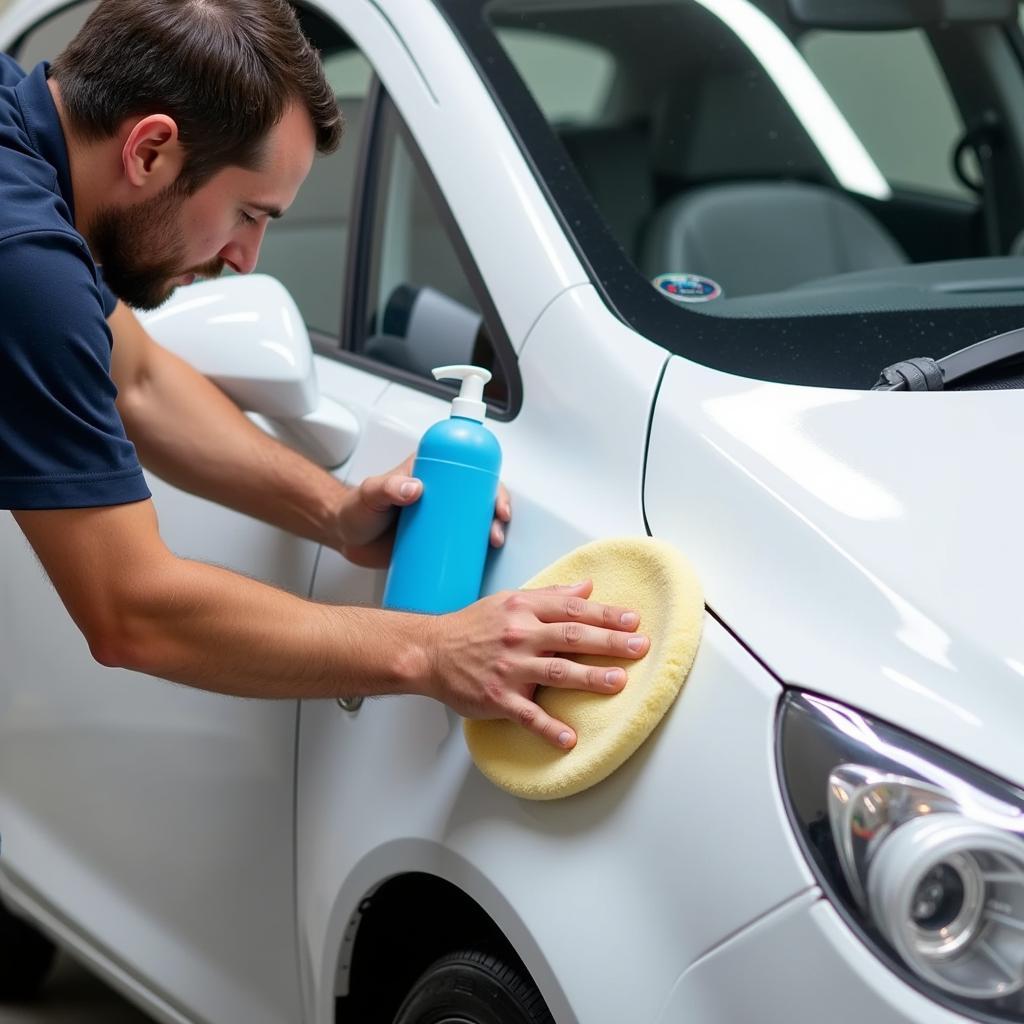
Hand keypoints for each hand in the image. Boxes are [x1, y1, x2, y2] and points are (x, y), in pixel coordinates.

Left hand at [336, 456, 511, 568]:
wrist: (345, 538)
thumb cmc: (356, 509)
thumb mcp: (370, 492)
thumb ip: (386, 486)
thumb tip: (414, 488)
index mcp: (431, 473)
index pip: (469, 471)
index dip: (491, 485)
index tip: (496, 502)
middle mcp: (441, 495)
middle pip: (480, 499)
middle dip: (497, 514)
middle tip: (495, 529)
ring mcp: (441, 520)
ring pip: (475, 523)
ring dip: (491, 533)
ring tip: (492, 545)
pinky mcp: (436, 543)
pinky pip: (461, 546)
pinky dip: (476, 553)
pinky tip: (484, 560)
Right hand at [425, 581, 648, 748]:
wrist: (430, 651)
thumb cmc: (472, 626)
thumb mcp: (510, 600)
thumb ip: (551, 596)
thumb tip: (586, 587)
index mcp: (524, 610)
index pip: (573, 610)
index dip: (605, 614)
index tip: (633, 621)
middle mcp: (520, 636)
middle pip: (571, 637)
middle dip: (609, 641)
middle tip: (639, 647)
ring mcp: (510, 669)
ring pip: (556, 672)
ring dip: (590, 678)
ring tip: (618, 683)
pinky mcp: (498, 698)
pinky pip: (527, 714)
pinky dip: (548, 728)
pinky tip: (569, 738)